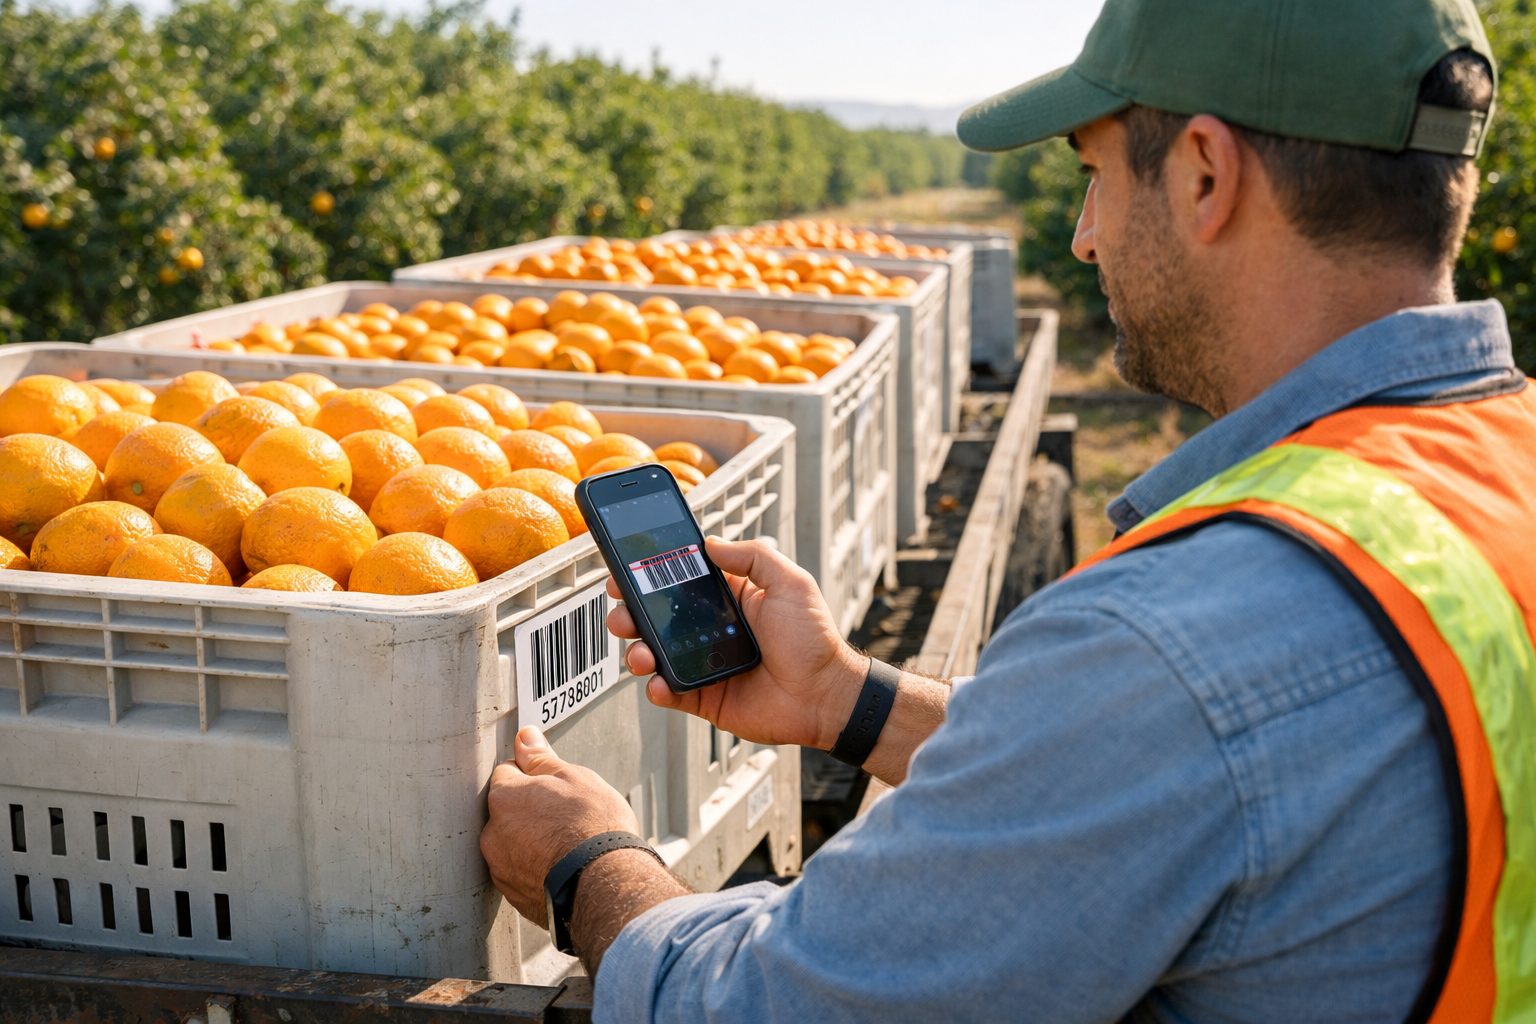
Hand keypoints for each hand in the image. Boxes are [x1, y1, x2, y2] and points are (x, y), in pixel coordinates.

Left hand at [480, 726, 638, 926]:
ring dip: (532, 841)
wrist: (606, 883)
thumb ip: (541, 759)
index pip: (507, 772)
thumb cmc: (592, 828)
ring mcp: (502, 869)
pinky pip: (522, 872)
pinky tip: (563, 866)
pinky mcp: (515, 896)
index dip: (533, 775)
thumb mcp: (574, 778)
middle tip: (565, 814)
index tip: (554, 784)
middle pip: (508, 811)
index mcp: (504, 798)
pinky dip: (537, 867)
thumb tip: (525, 738)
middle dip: (530, 810)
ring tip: (567, 844)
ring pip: (514, 843)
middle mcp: (493, 835)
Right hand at [605, 536, 865, 749]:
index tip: (626, 569)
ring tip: (639, 652)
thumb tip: (711, 542)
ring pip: (655, 654)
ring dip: (636, 650)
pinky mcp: (704, 698)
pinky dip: (657, 689)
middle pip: (655, 618)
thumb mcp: (791, 583)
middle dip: (629, 613)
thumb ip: (753, 557)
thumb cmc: (815, 640)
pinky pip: (670, 692)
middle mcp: (709, 630)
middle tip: (622, 612)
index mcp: (726, 599)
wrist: (826, 696)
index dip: (648, 575)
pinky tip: (658, 683)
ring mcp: (703, 664)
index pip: (678, 582)